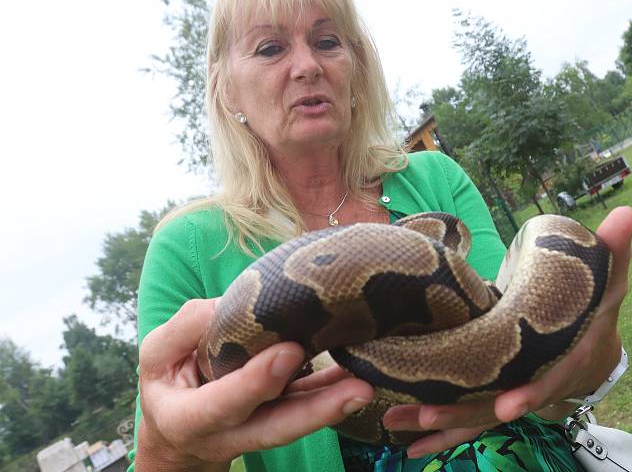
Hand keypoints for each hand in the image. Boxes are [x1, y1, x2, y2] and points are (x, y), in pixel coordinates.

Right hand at [135, 298, 372, 469]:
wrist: (178, 432)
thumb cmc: (168, 384)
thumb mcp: (157, 356)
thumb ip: (186, 329)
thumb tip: (228, 305)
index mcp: (189, 418)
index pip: (222, 404)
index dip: (255, 382)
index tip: (289, 352)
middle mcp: (229, 434)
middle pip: (276, 428)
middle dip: (317, 411)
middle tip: (357, 389)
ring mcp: (259, 431)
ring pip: (299, 422)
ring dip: (335, 405)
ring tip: (367, 386)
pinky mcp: (280, 419)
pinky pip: (309, 406)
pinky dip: (334, 390)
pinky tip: (361, 372)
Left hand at [382, 206, 631, 457]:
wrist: (591, 349)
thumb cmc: (596, 311)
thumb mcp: (610, 282)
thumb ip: (615, 251)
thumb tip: (626, 212)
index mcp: (564, 359)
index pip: (549, 379)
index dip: (531, 394)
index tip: (507, 405)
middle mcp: (535, 383)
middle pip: (499, 405)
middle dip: (463, 413)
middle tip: (426, 415)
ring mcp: (512, 393)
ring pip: (476, 416)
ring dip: (439, 424)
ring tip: (396, 425)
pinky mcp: (493, 395)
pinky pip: (467, 418)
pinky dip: (441, 433)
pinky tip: (407, 444)